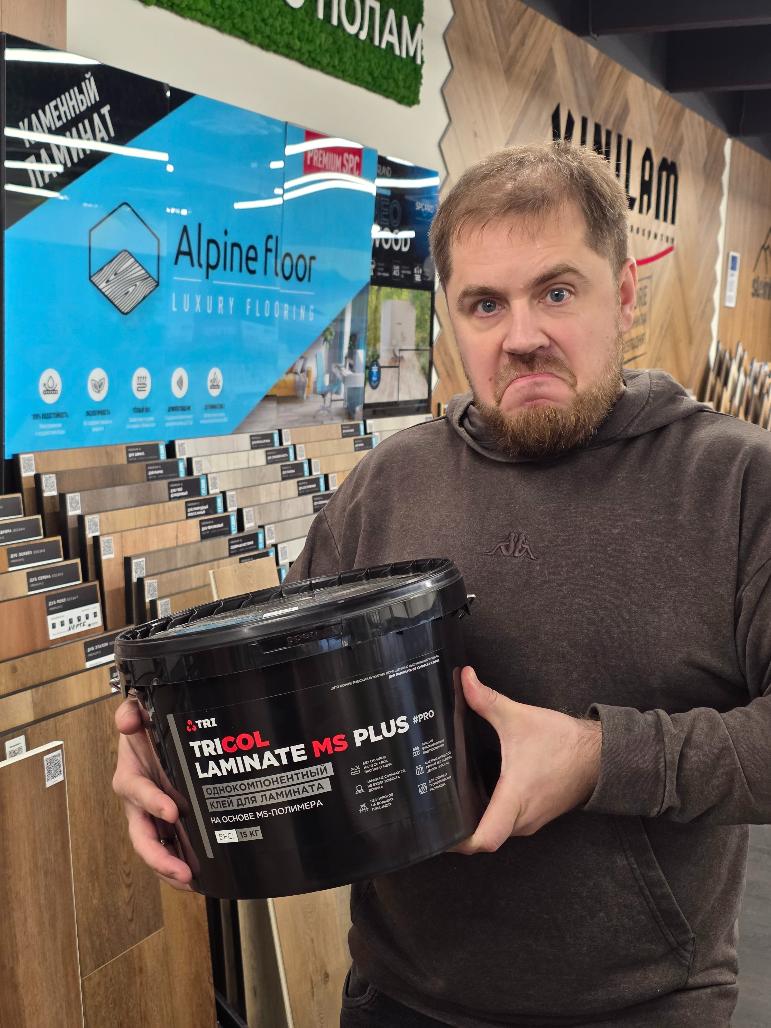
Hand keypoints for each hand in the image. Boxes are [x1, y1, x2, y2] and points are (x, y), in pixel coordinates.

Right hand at [113, 698, 192, 889]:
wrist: (153, 738)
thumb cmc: (145, 730)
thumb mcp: (138, 714)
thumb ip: (132, 711)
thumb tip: (127, 720)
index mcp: (130, 778)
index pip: (137, 792)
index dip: (152, 802)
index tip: (173, 812)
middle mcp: (139, 804)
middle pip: (142, 837)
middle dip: (159, 857)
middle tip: (182, 871)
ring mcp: (153, 818)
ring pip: (156, 849)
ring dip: (171, 869)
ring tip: (192, 883)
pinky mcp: (169, 825)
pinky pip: (173, 848)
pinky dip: (182, 863)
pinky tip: (201, 878)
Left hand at [454, 666, 601, 853]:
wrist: (600, 756)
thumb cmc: (563, 742)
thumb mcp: (519, 717)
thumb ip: (486, 699)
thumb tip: (464, 677)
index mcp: (514, 799)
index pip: (484, 839)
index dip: (458, 841)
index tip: (437, 831)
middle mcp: (521, 818)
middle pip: (481, 838)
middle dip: (456, 828)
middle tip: (430, 808)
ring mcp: (529, 820)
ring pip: (493, 831)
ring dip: (473, 820)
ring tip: (445, 799)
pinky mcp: (533, 815)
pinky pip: (504, 823)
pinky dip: (487, 814)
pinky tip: (472, 794)